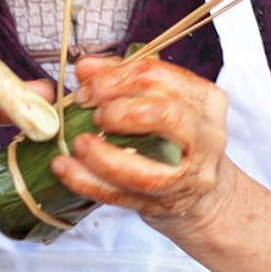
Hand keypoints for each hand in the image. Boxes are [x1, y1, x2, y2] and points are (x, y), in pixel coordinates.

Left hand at [54, 54, 233, 237]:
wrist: (203, 192)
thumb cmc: (176, 140)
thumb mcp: (159, 101)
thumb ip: (121, 78)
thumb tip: (85, 67)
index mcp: (204, 99)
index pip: (157, 76)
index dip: (113, 78)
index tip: (87, 87)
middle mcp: (205, 136)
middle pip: (163, 114)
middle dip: (116, 112)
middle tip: (91, 114)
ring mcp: (189, 176)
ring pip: (148, 169)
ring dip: (103, 156)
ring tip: (78, 144)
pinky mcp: (165, 203)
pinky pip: (122, 195)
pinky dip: (87, 181)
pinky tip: (65, 168)